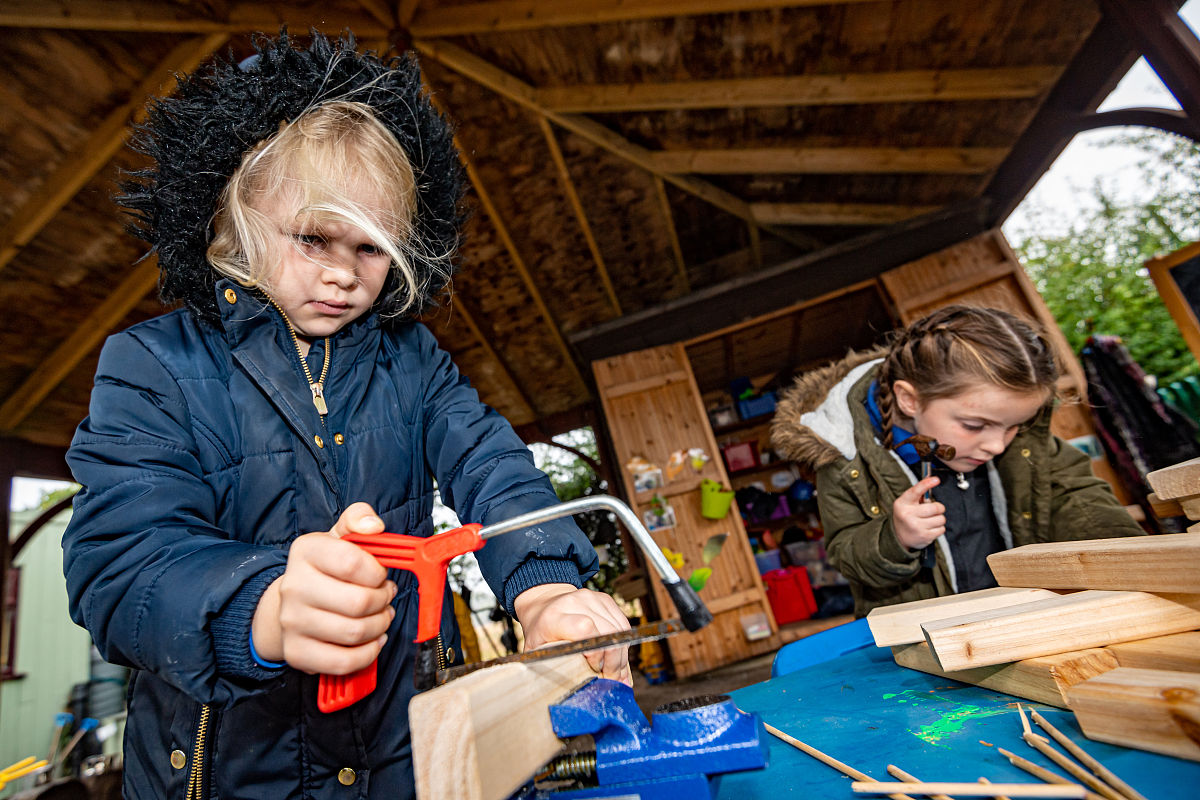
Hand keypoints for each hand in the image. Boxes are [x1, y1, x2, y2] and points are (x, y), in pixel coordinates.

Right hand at [251, 502, 396, 673]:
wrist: (290, 604)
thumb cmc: (326, 569)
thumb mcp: (340, 536)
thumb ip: (358, 518)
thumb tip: (374, 525)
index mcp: (306, 551)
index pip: (352, 562)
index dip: (377, 571)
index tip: (380, 574)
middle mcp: (293, 587)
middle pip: (358, 602)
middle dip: (383, 601)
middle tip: (386, 596)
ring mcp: (292, 623)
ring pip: (355, 632)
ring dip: (380, 625)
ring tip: (381, 615)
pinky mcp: (297, 653)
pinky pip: (344, 661)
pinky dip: (368, 653)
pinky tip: (373, 640)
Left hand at [514, 583, 631, 685]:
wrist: (545, 604)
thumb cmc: (541, 633)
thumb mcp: (538, 654)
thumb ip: (556, 671)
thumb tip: (583, 695)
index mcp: (554, 618)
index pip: (584, 628)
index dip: (595, 652)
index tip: (594, 669)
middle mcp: (574, 603)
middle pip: (607, 633)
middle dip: (613, 662)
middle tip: (610, 679)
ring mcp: (592, 598)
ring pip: (619, 631)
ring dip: (621, 656)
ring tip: (614, 671)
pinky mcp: (604, 599)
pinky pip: (623, 624)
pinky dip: (623, 644)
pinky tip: (616, 656)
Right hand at [892, 476, 945, 551]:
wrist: (898, 536)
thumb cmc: (906, 516)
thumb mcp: (906, 503)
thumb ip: (918, 494)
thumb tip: (932, 480)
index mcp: (903, 503)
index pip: (916, 491)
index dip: (926, 484)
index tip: (936, 479)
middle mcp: (908, 515)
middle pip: (935, 508)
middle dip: (939, 508)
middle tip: (934, 510)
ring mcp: (916, 527)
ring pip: (941, 519)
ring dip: (939, 519)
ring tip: (930, 520)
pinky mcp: (925, 536)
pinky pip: (942, 529)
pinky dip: (939, 528)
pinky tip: (930, 528)